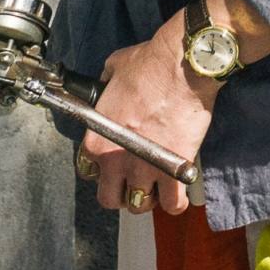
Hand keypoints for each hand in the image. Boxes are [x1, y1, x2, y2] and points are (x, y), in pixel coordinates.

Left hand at [83, 21, 217, 216]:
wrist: (183, 67)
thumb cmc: (149, 64)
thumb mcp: (113, 69)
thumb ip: (105, 87)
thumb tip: (108, 87)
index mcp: (97, 139)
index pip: (87, 171)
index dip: (102, 167)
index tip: (114, 162)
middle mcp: (115, 160)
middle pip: (109, 198)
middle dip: (120, 192)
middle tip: (133, 180)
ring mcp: (145, 168)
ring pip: (139, 205)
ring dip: (148, 197)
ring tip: (157, 184)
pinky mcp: (174, 171)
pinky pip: (172, 205)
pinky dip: (175, 203)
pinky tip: (178, 192)